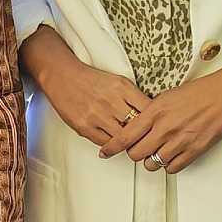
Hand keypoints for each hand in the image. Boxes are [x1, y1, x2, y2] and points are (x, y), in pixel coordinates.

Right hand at [27, 32, 150, 152]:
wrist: (63, 76)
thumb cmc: (91, 79)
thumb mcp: (118, 81)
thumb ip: (134, 97)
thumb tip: (151, 115)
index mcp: (122, 87)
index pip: (148, 109)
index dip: (155, 120)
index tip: (158, 126)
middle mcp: (111, 101)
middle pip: (136, 126)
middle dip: (144, 135)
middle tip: (148, 141)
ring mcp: (97, 115)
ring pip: (121, 138)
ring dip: (128, 143)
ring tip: (131, 144)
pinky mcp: (84, 126)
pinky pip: (104, 142)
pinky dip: (111, 145)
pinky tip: (114, 143)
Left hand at [102, 60, 221, 173]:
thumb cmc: (198, 92)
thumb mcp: (167, 96)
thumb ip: (150, 112)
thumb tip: (137, 125)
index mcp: (155, 111)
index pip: (125, 135)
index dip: (112, 147)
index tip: (105, 152)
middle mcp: (165, 128)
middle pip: (136, 154)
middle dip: (134, 153)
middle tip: (138, 148)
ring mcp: (180, 141)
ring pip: (153, 163)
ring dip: (151, 160)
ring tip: (157, 151)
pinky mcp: (194, 150)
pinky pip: (172, 168)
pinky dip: (169, 165)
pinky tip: (171, 155)